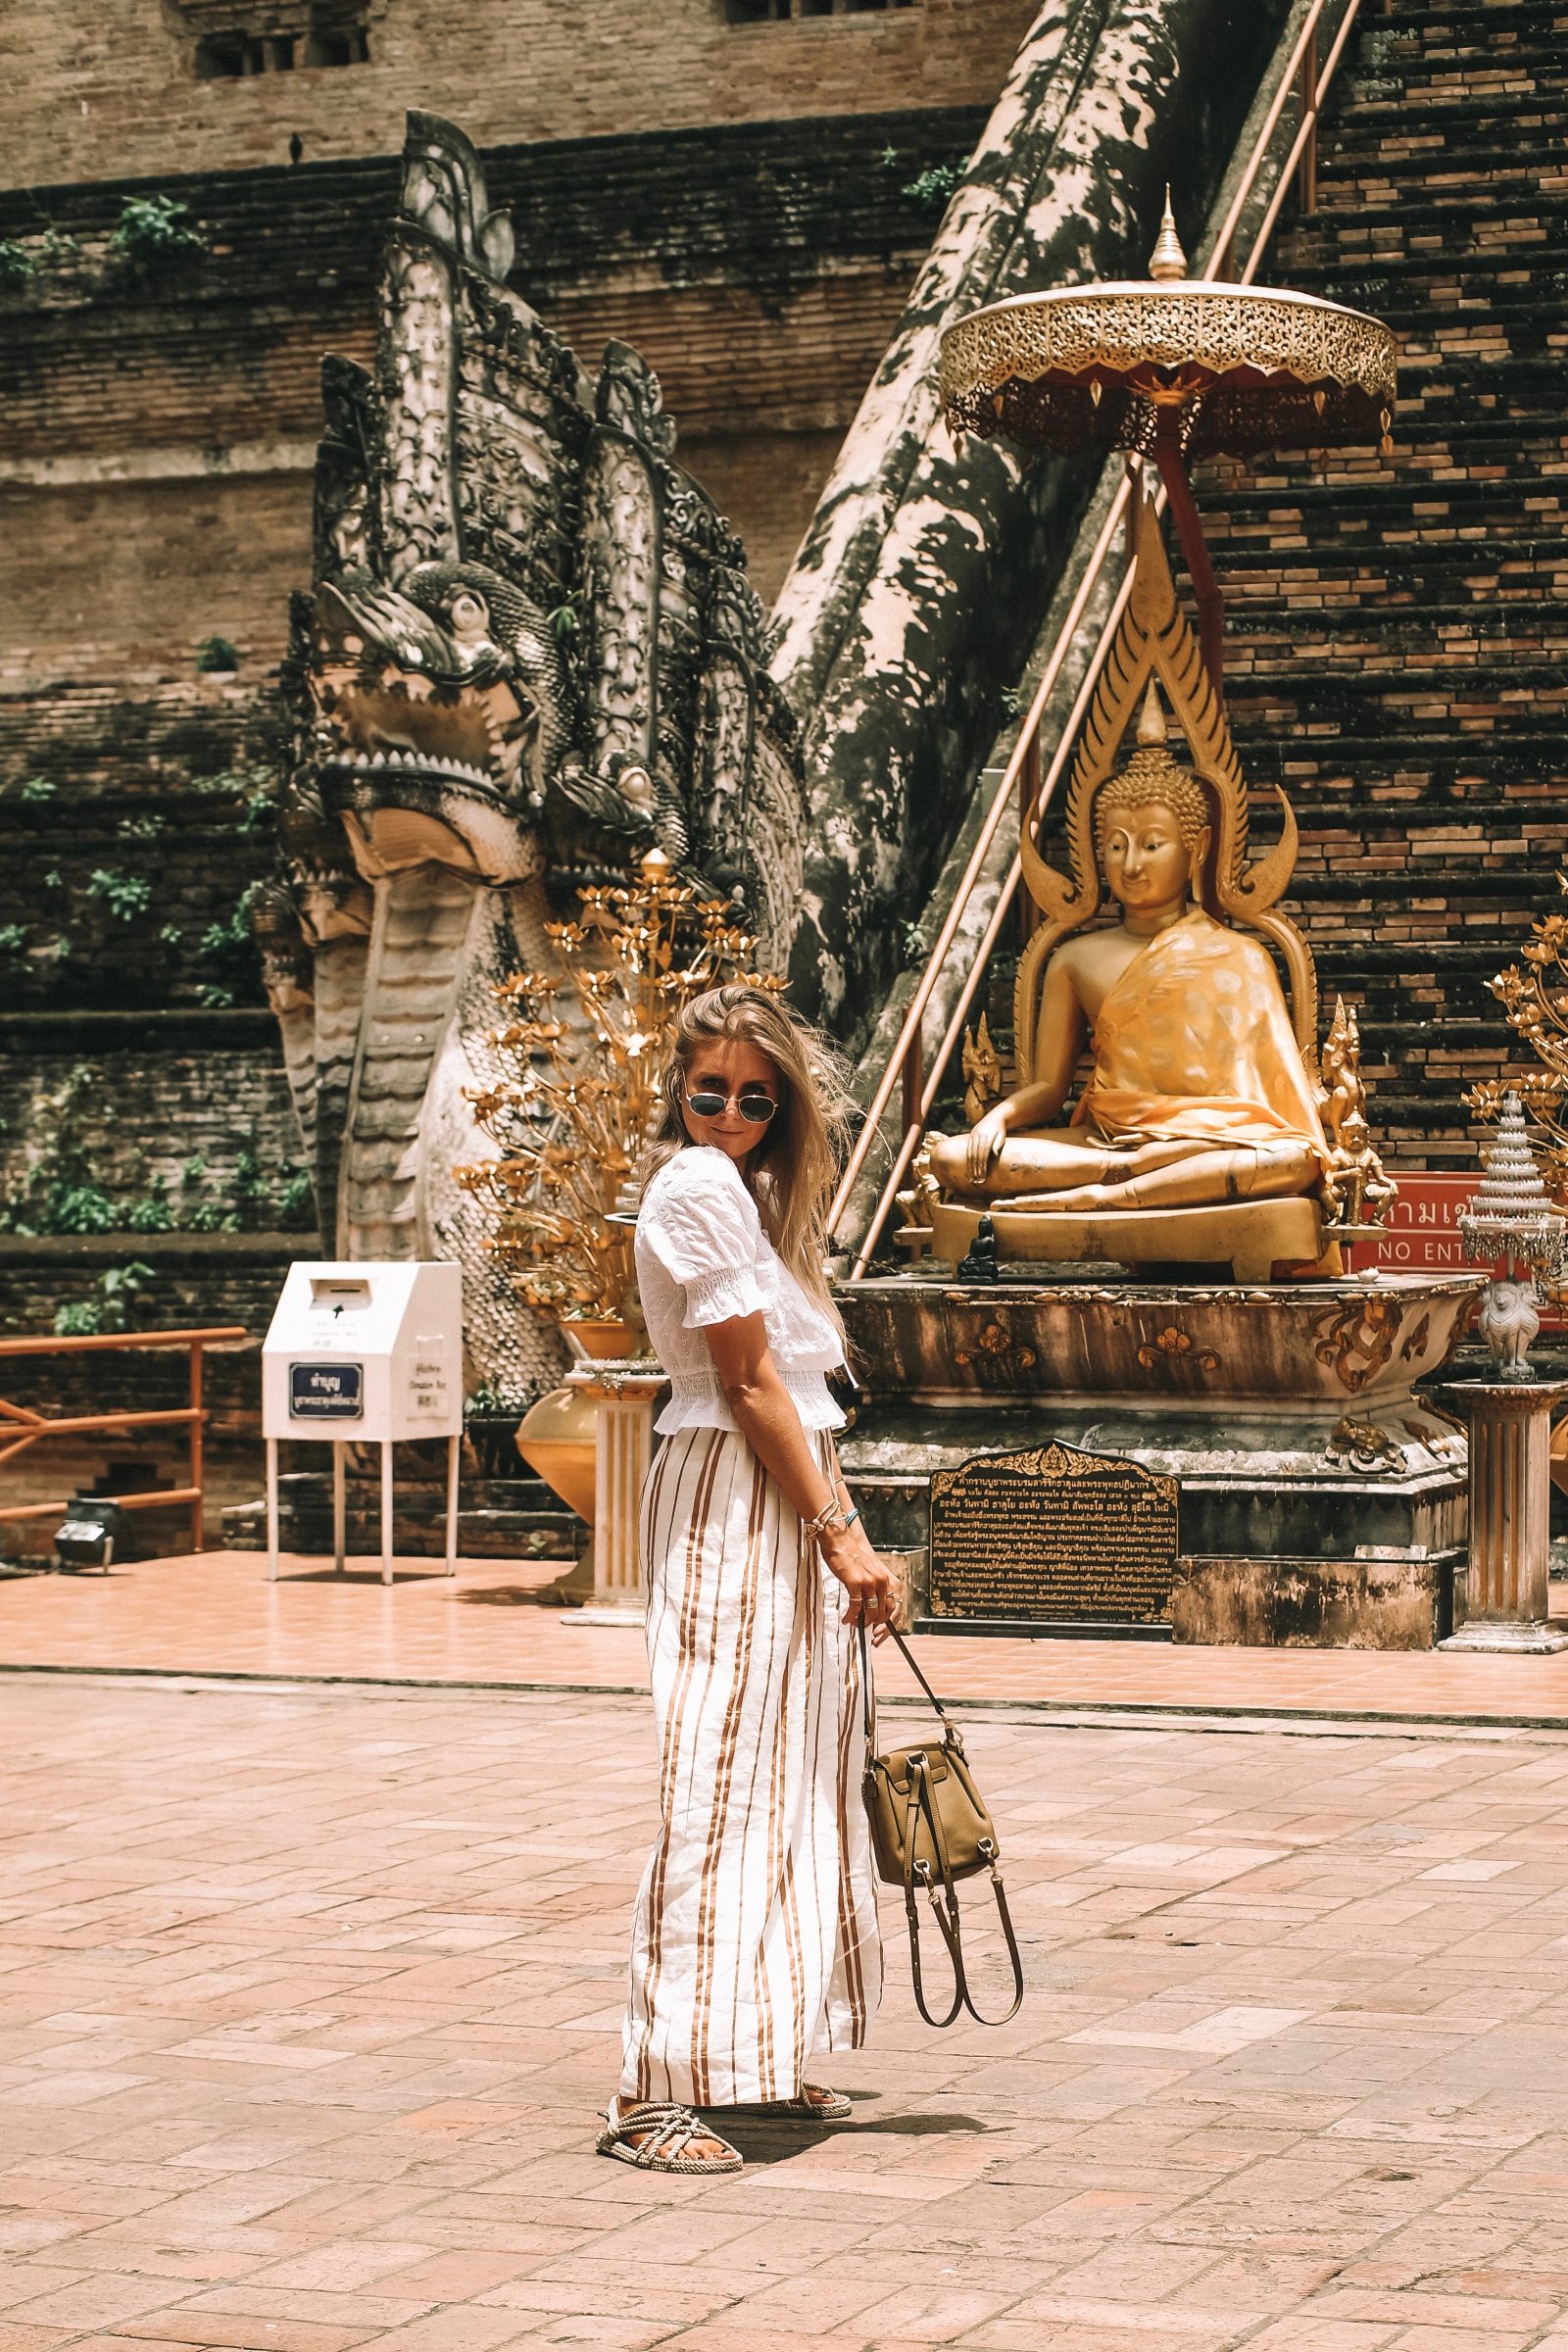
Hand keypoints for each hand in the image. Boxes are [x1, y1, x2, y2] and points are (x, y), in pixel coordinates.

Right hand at [818, 1518, 894, 1634]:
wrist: (841, 1541)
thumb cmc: (853, 1557)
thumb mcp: (870, 1572)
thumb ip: (874, 1587)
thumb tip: (872, 1608)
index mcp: (887, 1579)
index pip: (894, 1607)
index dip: (888, 1623)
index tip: (879, 1632)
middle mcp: (882, 1581)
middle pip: (883, 1613)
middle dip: (874, 1625)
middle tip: (865, 1629)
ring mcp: (869, 1582)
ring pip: (870, 1612)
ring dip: (861, 1622)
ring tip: (853, 1623)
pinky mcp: (855, 1583)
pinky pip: (855, 1607)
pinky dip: (850, 1616)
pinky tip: (846, 1619)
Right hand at [966, 1104, 1009, 1187]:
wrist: (995, 1117)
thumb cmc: (1001, 1129)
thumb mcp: (1002, 1135)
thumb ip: (998, 1144)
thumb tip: (994, 1154)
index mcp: (987, 1136)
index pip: (984, 1152)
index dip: (983, 1164)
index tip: (983, 1174)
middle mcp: (978, 1136)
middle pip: (975, 1154)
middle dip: (975, 1167)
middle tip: (977, 1178)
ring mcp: (973, 1136)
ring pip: (970, 1152)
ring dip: (970, 1165)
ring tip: (971, 1176)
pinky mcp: (970, 1136)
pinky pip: (967, 1149)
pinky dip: (967, 1159)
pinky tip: (968, 1166)